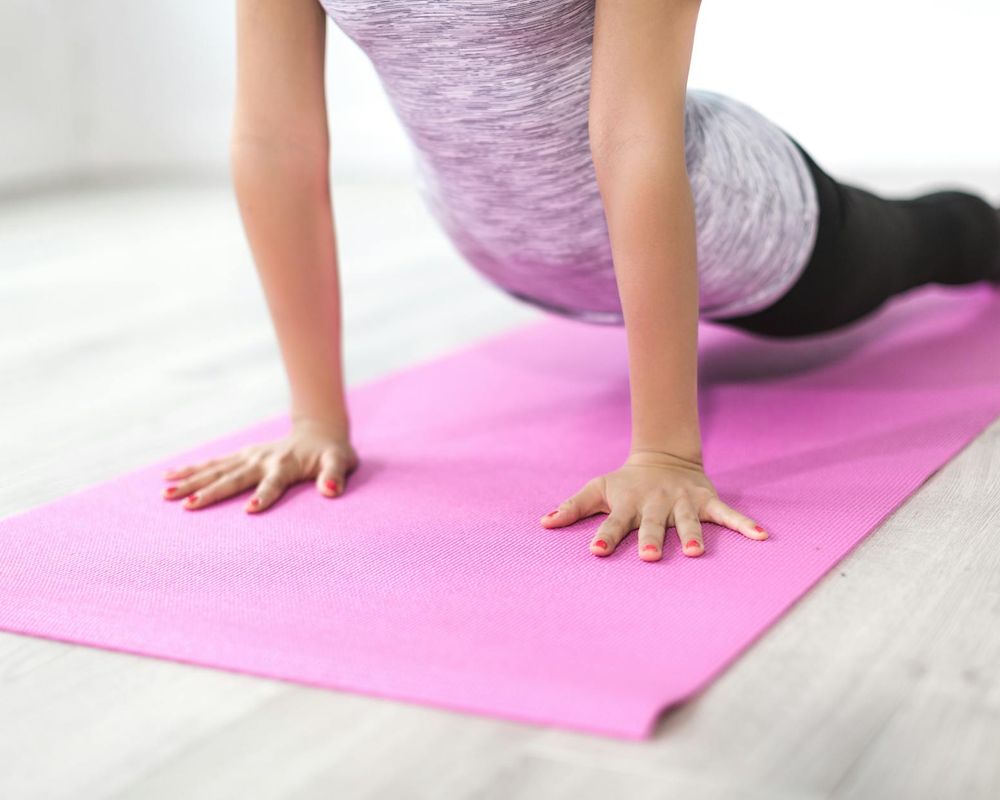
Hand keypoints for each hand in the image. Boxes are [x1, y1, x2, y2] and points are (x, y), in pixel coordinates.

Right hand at [160, 417, 359, 512]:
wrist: (320, 431)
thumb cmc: (332, 453)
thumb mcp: (341, 462)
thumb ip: (335, 475)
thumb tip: (331, 491)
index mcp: (286, 465)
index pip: (273, 484)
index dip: (264, 496)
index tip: (250, 510)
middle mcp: (262, 460)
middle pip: (234, 478)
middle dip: (211, 492)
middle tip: (188, 506)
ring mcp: (249, 456)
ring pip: (216, 470)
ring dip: (192, 482)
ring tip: (166, 494)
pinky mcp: (241, 455)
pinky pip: (212, 463)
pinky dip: (191, 469)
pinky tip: (169, 477)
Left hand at [539, 449, 767, 560]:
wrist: (663, 457)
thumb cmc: (625, 483)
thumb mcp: (597, 489)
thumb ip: (572, 507)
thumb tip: (542, 523)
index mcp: (627, 504)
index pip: (613, 522)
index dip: (604, 536)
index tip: (596, 551)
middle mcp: (655, 504)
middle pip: (652, 525)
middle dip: (650, 539)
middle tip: (648, 557)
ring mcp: (682, 502)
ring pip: (688, 521)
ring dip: (693, 535)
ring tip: (697, 553)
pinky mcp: (706, 501)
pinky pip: (727, 515)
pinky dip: (744, 525)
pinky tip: (761, 537)